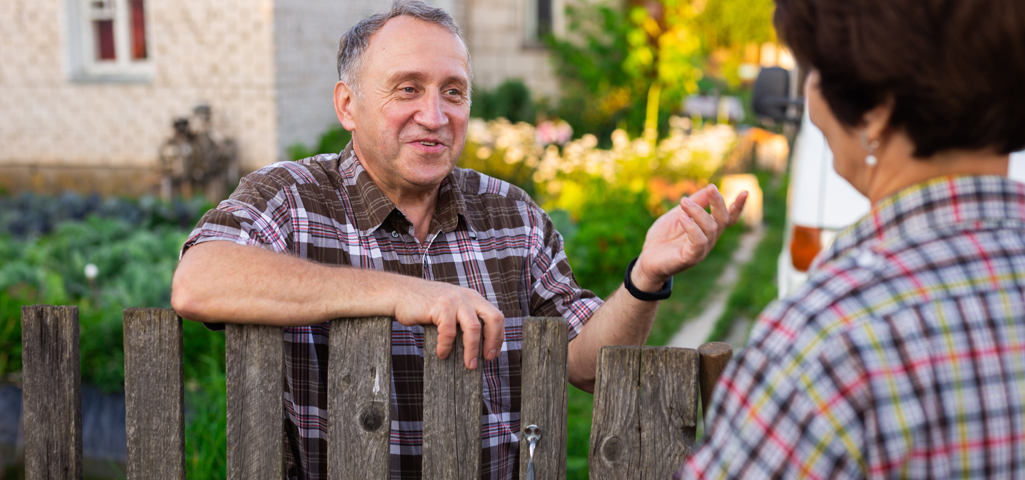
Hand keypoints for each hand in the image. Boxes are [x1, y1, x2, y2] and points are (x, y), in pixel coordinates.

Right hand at [393, 280, 504, 369]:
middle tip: (487, 358)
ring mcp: (455, 300)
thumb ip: (464, 318)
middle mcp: (467, 296)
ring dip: (472, 350)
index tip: (492, 353)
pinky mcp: (440, 306)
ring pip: (473, 328)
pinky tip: (441, 353)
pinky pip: (449, 332)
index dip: (498, 336)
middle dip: (493, 341)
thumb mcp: (451, 307)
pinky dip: (446, 346)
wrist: (399, 293)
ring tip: (469, 364)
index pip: (496, 316)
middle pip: (493, 318)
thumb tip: (476, 346)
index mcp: (473, 297)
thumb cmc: (424, 305)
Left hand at [632, 184, 747, 290]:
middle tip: (710, 188)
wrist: (647, 259)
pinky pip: (699, 241)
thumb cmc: (663, 238)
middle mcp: (709, 239)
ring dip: (698, 211)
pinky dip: (692, 226)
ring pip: (711, 228)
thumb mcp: (678, 214)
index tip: (746, 192)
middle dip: (719, 202)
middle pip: (723, 220)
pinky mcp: (691, 257)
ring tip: (683, 201)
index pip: (727, 218)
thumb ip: (694, 203)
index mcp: (707, 228)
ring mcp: (701, 249)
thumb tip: (709, 188)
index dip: (738, 206)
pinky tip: (682, 217)